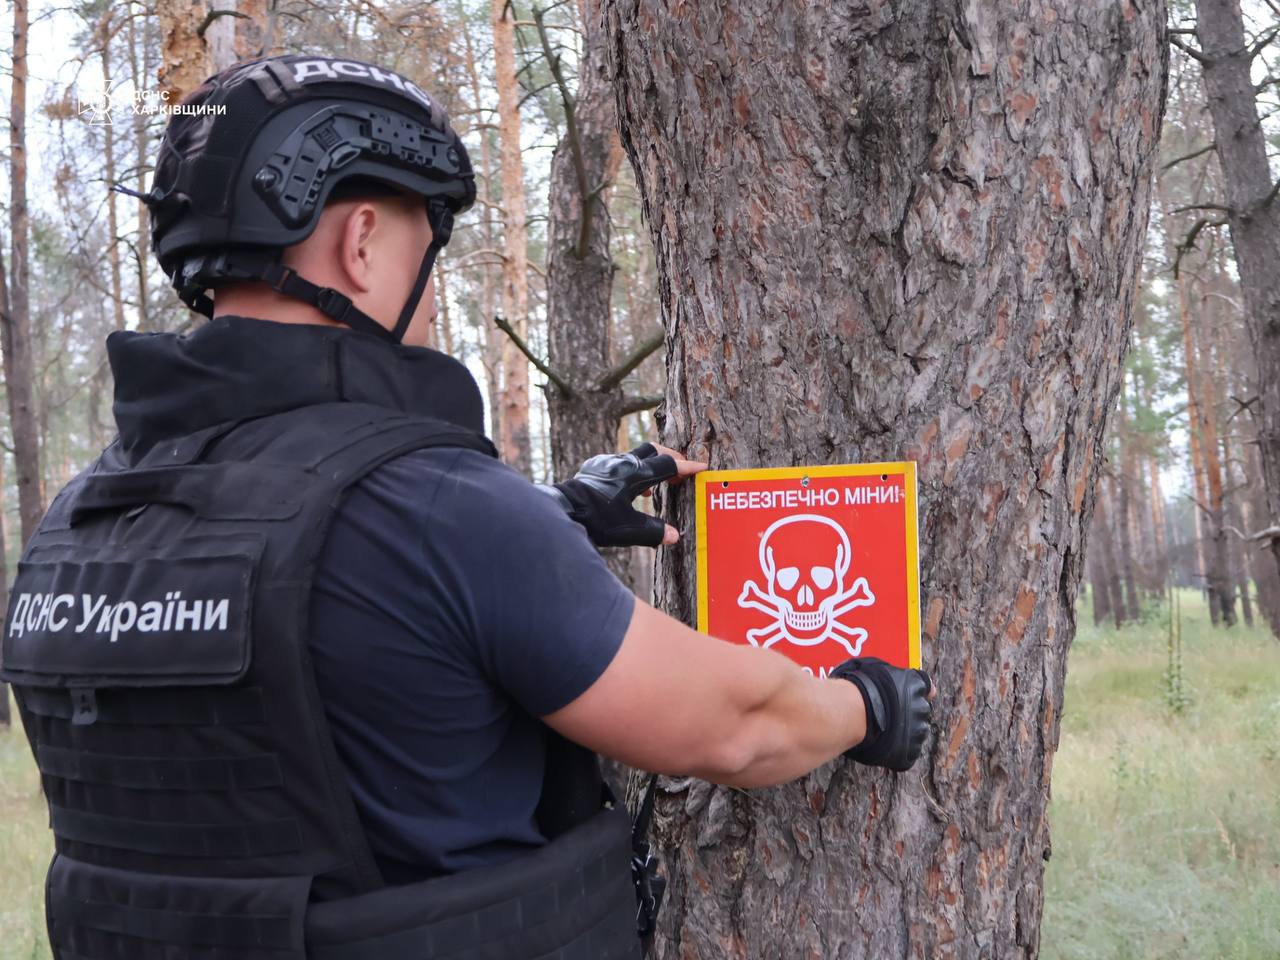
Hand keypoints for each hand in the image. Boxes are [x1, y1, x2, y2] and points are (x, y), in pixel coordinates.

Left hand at [544, 443, 705, 547]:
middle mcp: (622, 462)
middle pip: (653, 450)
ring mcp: (606, 462)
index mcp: (636, 474)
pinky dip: (630, 472)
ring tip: (653, 488)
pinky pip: (618, 463)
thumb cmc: (596, 520)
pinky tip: (627, 489)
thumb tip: (674, 536)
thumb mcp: (629, 530)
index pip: (669, 466)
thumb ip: (654, 532)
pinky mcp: (593, 467)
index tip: (702, 468)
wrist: (562, 510)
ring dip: (649, 466)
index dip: (687, 468)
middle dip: (670, 459)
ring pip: (635, 456)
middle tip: (679, 472)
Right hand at [829, 657, 932, 771]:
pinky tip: (881, 746)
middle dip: (906, 715)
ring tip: (880, 732)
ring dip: (903, 734)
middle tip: (886, 716)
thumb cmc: (858, 686)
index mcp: (916, 685)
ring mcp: (917, 733)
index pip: (927, 689)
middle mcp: (921, 708)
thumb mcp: (878, 666)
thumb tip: (901, 676)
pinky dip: (896, 753)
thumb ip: (896, 674)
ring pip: (914, 735)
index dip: (918, 693)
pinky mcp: (908, 754)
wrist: (850, 712)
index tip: (915, 696)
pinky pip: (906, 755)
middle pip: (919, 713)